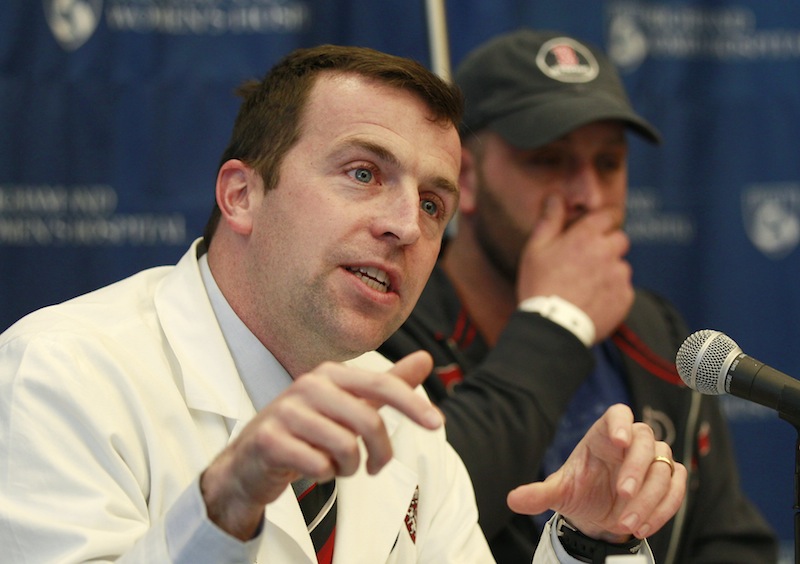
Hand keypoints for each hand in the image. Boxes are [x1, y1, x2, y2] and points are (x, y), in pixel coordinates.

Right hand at [199, 350, 441, 539]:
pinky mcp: (269, 439)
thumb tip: (426, 358)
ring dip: (348, 468)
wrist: (250, 461)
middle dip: (379, 454)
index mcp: (330, 374)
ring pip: (346, 447)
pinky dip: (323, 475)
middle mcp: (308, 386)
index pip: (381, 385)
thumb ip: (387, 386)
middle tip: (373, 467)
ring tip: (335, 465)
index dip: (412, 403)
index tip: (436, 424)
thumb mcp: (349, 406)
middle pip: (368, 422)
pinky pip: (318, 465)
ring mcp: (286, 411)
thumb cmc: (306, 431)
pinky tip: (311, 469)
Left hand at [506, 404, 685, 541]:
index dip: (620, 423)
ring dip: (649, 498)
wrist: (597, 516)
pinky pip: (677, 486)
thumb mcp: (559, 493)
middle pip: (645, 440)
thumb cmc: (579, 492)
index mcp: (604, 435)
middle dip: (636, 469)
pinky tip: (644, 526)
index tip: (618, 440)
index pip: (619, 414)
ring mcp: (652, 460)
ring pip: (663, 468)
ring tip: (627, 523)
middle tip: (622, 495)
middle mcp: (631, 443)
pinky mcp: (668, 479)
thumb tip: (513, 500)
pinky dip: (664, 508)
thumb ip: (539, 493)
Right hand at [517, 194, 633, 341]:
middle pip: (619, 239)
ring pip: (621, 266)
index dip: (602, 221)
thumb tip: (555, 195)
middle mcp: (608, 251)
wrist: (552, 327)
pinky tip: (592, 301)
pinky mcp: (625, 298)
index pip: (608, 215)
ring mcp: (619, 276)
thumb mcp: (535, 249)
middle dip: (606, 246)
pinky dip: (611, 293)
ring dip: (609, 271)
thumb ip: (550, 219)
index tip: (595, 229)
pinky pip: (623, 289)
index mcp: (586, 236)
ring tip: (585, 287)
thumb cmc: (539, 286)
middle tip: (585, 263)